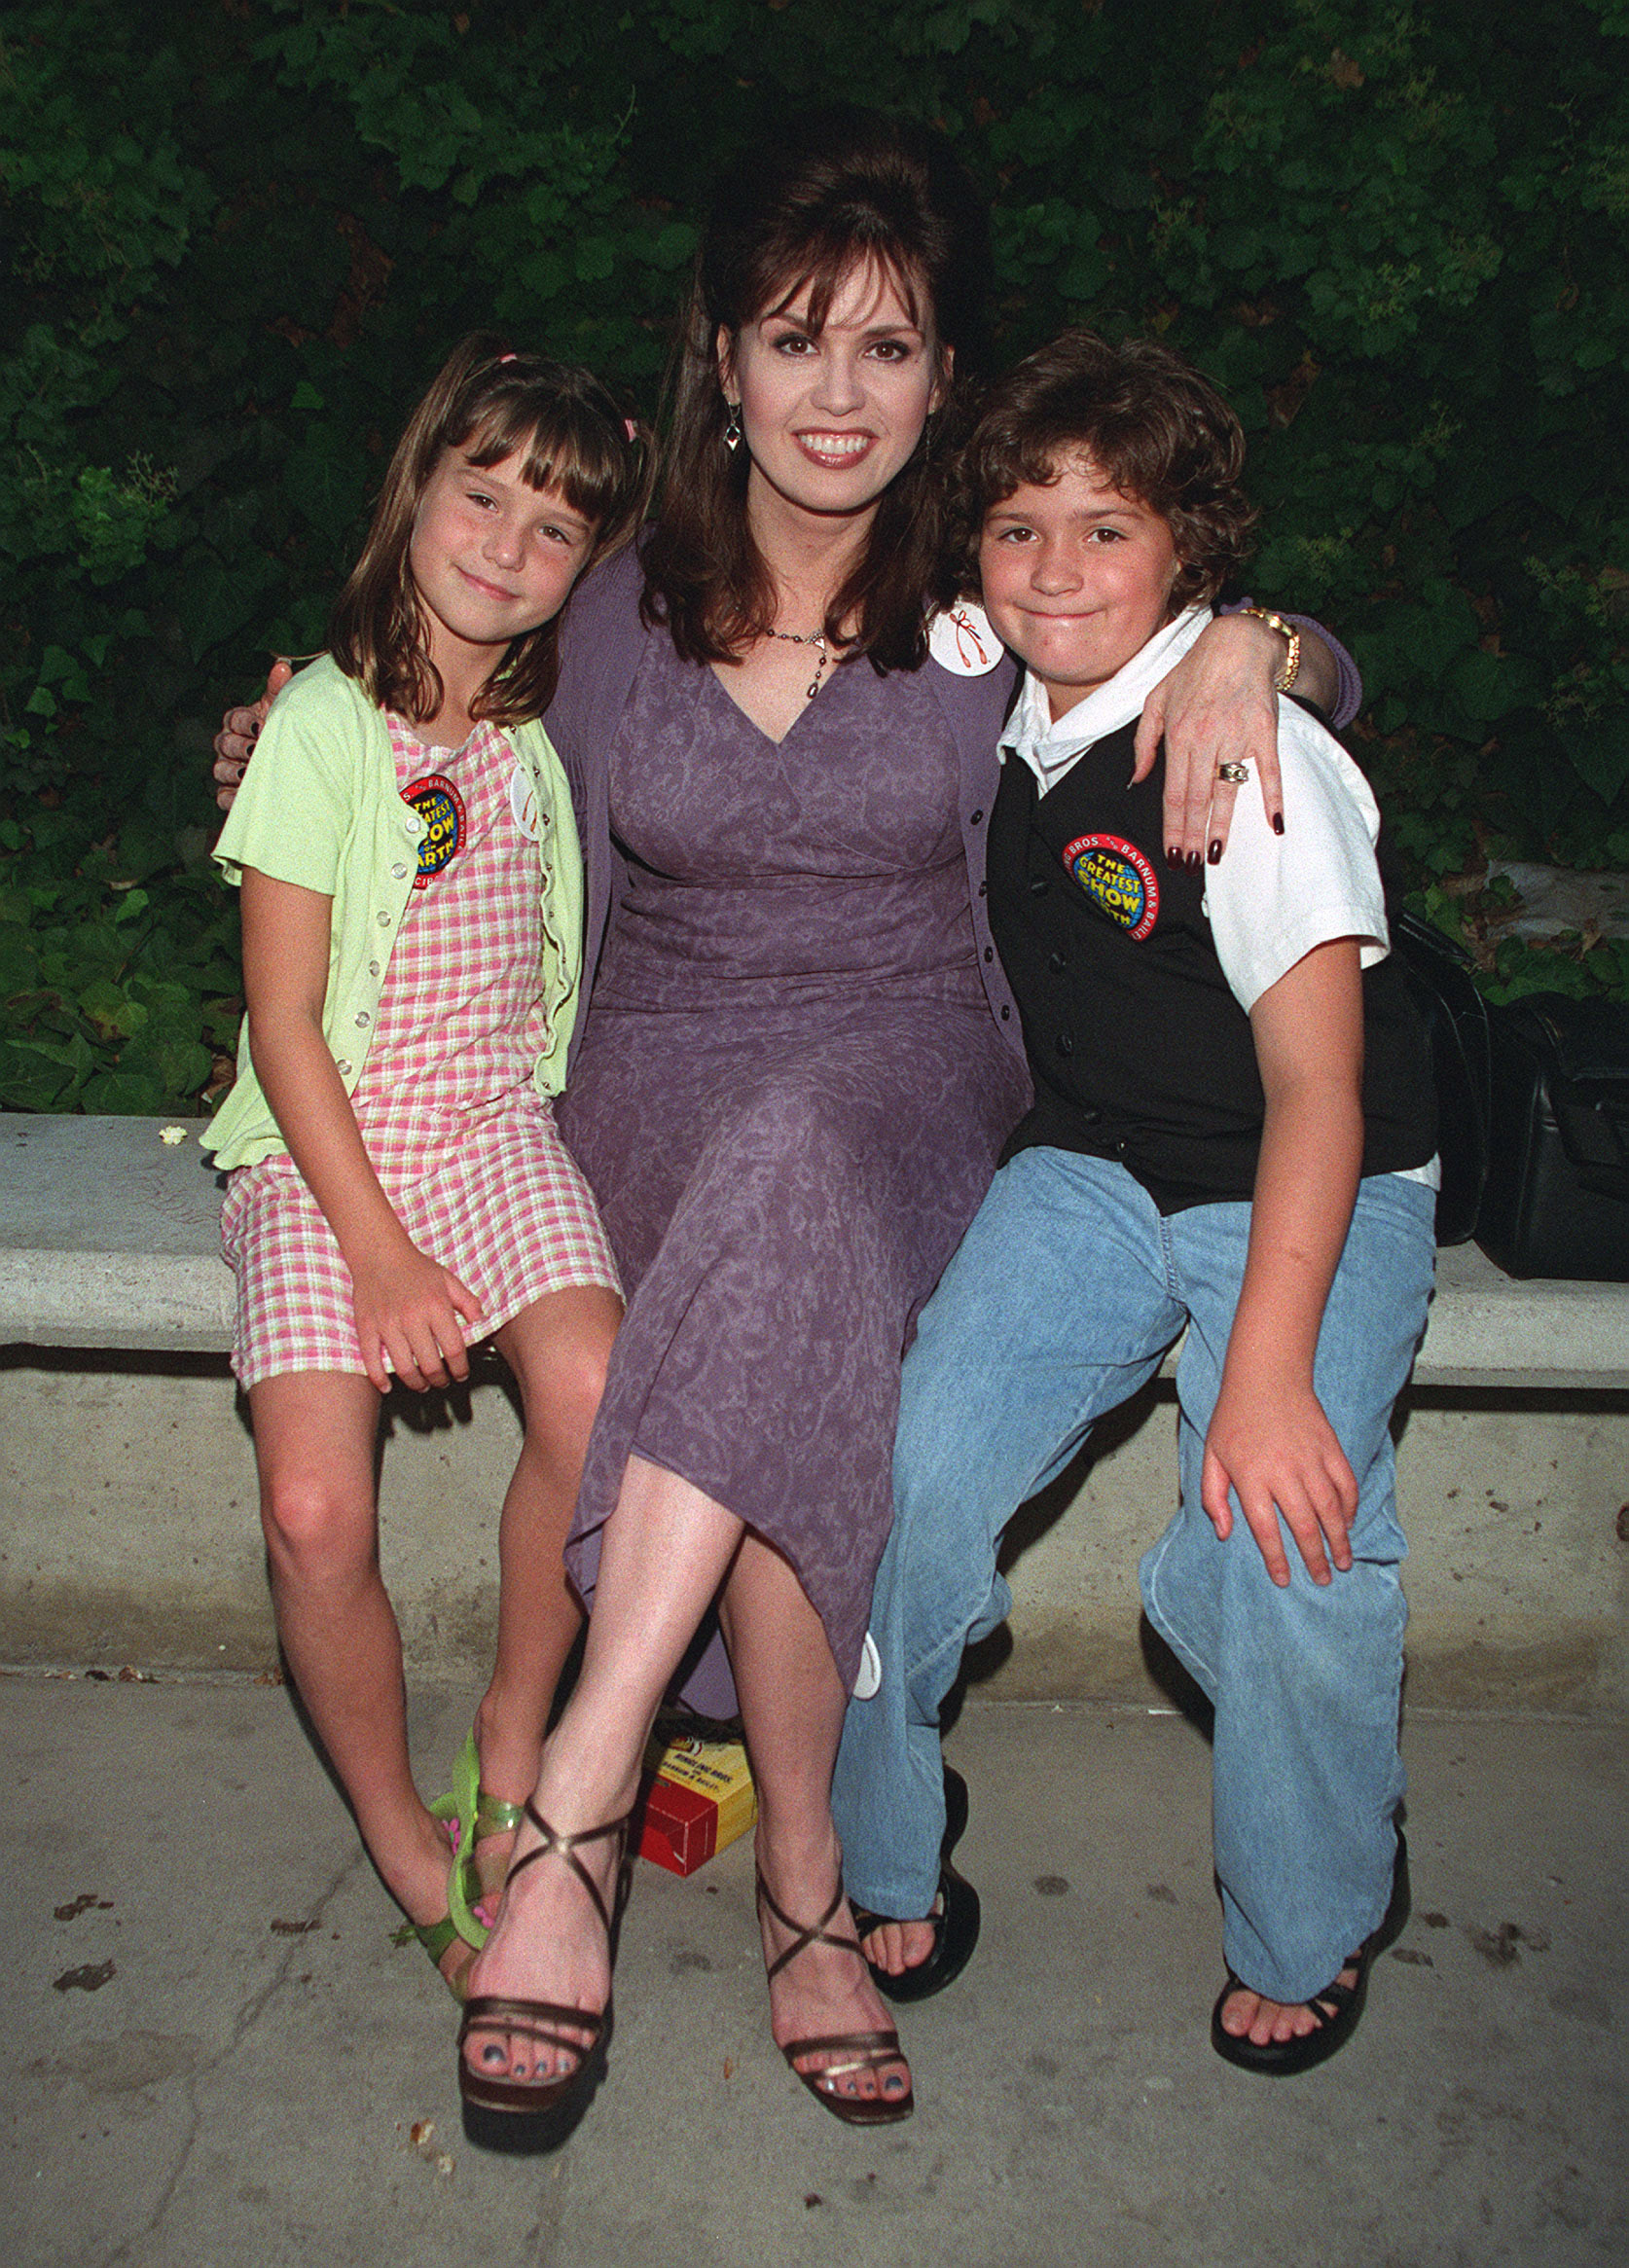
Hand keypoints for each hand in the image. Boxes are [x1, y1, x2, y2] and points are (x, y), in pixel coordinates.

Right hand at [212, 659, 292, 810]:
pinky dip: (230, 797)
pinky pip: (222, 797)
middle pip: (222, 743)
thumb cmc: (287, 732)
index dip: (244, 721)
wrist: (301, 766)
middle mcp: (231, 746)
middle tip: (255, 750)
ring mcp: (229, 770)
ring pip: (219, 769)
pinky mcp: (232, 794)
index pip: (233, 718)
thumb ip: (280, 689)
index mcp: (241, 723)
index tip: (260, 724)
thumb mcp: (284, 710)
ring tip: (248, 773)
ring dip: (231, 771)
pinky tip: (242, 796)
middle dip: (238, 746)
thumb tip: (282, 665)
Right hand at [349, 1239, 484, 1394]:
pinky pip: (371, 1360)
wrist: (379, 1253)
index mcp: (436, 1307)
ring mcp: (387, 1324)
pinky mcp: (367, 1327)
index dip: (460, 1368)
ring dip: (415, 1383)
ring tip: (422, 1385)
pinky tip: (387, 1386)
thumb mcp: (449, 1281)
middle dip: (440, 1380)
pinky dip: (378, 1378)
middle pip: (430, 1364)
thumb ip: (469, 1303)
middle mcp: (412, 1318)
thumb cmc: (416, 1267)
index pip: (454, 1349)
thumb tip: (482, 1323)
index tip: (461, 1375)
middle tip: (442, 1382)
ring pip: (403, 1368)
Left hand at [1133, 614, 1286, 862]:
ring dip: (1222, 827)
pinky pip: (1270, 770)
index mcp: (1178, 736)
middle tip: (1190, 866)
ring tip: (1216, 856)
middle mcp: (1205, 740)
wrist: (1238, 642)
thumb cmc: (1195, 671)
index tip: (1172, 853)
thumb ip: (1144, 741)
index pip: (1173, 793)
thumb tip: (1138, 778)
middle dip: (1192, 837)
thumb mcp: (1156, 699)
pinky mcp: (1265, 731)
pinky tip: (1274, 823)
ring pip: (1227, 791)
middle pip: (1197, 799)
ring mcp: (1236, 736)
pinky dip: (1273, 797)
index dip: (1172, 827)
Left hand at [1200, 1375, 1357, 1586]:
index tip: (1284, 1579)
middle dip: (1315, 1557)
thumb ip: (1213, 1496)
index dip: (1277, 1559)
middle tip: (1323, 1579)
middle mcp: (1283, 1471)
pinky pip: (1345, 1485)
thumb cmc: (1234, 1418)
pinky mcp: (1330, 1448)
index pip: (1265, 1529)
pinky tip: (1347, 1524)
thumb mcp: (1211, 1455)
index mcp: (1251, 1476)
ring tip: (1343, 1562)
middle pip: (1304, 1525)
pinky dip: (1349, 1508)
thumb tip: (1225, 1533)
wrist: (1266, 1377)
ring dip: (1339, 1539)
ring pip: (1330, 1509)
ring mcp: (1310, 1459)